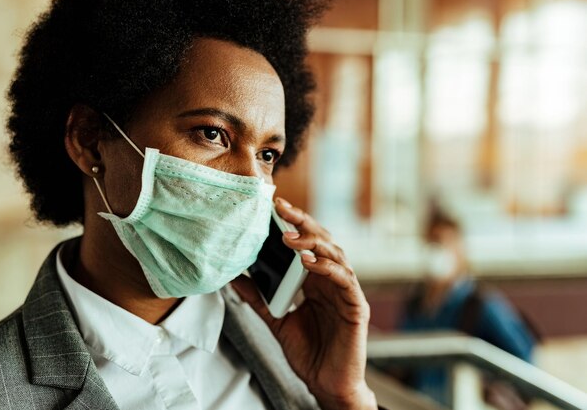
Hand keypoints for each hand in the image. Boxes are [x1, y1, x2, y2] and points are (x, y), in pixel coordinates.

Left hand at [232, 197, 376, 409]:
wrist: (327, 384)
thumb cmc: (309, 352)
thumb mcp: (276, 319)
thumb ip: (259, 298)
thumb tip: (235, 278)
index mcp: (316, 280)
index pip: (307, 243)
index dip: (294, 224)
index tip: (274, 208)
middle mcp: (333, 281)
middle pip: (322, 242)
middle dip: (303, 223)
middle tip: (282, 208)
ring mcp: (346, 291)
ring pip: (336, 255)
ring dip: (313, 243)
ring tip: (289, 237)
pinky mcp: (356, 307)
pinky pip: (345, 280)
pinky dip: (327, 268)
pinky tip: (309, 261)